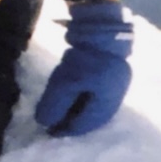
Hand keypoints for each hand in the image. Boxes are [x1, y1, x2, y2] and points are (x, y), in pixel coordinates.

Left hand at [35, 0, 132, 135]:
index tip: (48, 132)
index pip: (84, 126)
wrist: (103, 29)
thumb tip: (43, 123)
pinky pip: (95, 94)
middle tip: (54, 123)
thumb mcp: (66, 83)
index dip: (65, 130)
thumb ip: (55, 104)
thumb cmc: (86, 60)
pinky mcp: (111, 74)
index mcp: (107, 105)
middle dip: (72, 122)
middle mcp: (116, 99)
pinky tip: (72, 94)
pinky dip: (82, 97)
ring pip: (94, 106)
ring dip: (77, 109)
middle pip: (91, 118)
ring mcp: (116, 86)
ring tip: (61, 110)